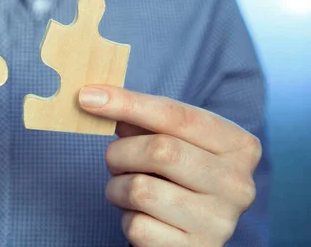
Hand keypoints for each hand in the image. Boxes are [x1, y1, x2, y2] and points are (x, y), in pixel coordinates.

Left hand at [79, 86, 261, 246]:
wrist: (187, 230)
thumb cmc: (173, 173)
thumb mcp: (167, 138)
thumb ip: (137, 116)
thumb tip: (94, 97)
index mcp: (239, 146)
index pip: (177, 115)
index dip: (128, 103)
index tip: (88, 96)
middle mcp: (239, 185)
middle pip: (161, 151)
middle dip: (121, 152)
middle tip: (114, 158)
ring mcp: (220, 223)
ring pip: (141, 190)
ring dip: (117, 187)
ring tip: (128, 189)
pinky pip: (136, 226)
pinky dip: (126, 218)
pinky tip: (142, 216)